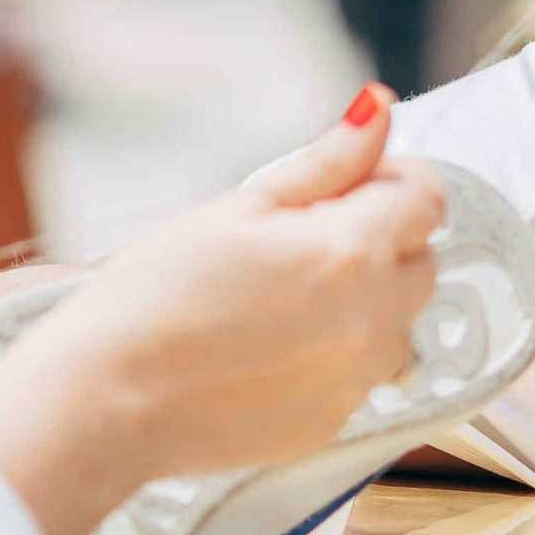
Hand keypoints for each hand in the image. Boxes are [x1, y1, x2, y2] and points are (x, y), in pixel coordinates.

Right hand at [0, 97, 441, 534]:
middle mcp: (369, 319)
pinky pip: (364, 377)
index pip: (428, 198)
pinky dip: (337, 356)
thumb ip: (326, 162)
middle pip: (422, 262)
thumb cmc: (153, 297)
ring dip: (366, 304)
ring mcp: (356, 380)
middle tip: (307, 241)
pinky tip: (272, 348)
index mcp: (348, 251)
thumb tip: (378, 110)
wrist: (107, 398)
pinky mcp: (334, 424)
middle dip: (382, 243)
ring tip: (286, 301)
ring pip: (399, 325)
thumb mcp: (238, 207)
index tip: (356, 185)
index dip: (393, 181)